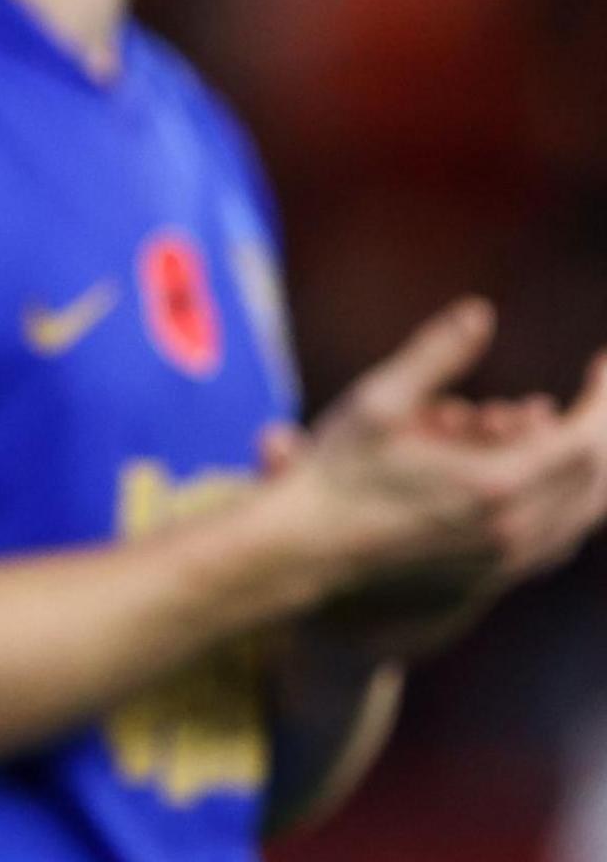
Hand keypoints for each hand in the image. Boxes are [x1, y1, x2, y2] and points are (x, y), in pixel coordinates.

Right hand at [254, 301, 606, 660]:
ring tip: (583, 425)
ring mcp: (509, 557)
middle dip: (602, 423)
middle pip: (595, 474)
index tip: (600, 361)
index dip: (601, 397)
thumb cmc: (336, 473)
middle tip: (597, 385)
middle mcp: (516, 528)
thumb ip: (435, 355)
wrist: (308, 551)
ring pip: (586, 510)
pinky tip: (559, 477)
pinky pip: (563, 534)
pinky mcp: (498, 574)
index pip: (584, 438)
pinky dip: (575, 498)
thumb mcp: (377, 401)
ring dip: (593, 464)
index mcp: (495, 484)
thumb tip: (480, 312)